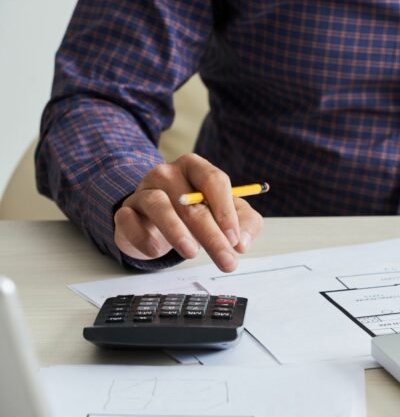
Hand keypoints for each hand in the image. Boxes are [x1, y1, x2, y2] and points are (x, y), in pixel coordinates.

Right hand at [114, 153, 262, 271]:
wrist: (155, 222)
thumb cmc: (196, 214)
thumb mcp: (227, 216)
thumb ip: (245, 224)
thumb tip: (242, 243)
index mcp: (195, 167)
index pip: (213, 180)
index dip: (226, 211)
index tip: (235, 240)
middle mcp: (168, 173)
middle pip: (190, 202)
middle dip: (212, 236)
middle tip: (226, 261)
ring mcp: (143, 190)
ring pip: (159, 206)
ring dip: (176, 231)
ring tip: (192, 253)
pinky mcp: (125, 211)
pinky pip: (129, 221)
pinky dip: (143, 237)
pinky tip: (156, 250)